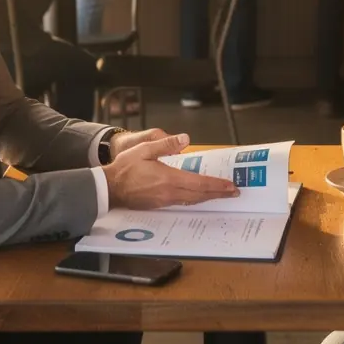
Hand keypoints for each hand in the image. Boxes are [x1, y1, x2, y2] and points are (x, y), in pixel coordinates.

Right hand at [103, 133, 239, 209]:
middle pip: (199, 194)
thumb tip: (185, 138)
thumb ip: (165, 144)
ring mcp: (164, 201)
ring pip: (192, 200)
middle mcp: (169, 193)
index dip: (216, 185)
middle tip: (234, 192)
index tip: (231, 186)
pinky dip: (195, 199)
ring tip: (221, 194)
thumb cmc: (125, 168)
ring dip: (208, 197)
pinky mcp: (159, 205)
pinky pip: (183, 202)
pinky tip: (199, 196)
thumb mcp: (144, 149)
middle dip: (218, 193)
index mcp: (168, 179)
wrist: (109, 188)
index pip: (199, 183)